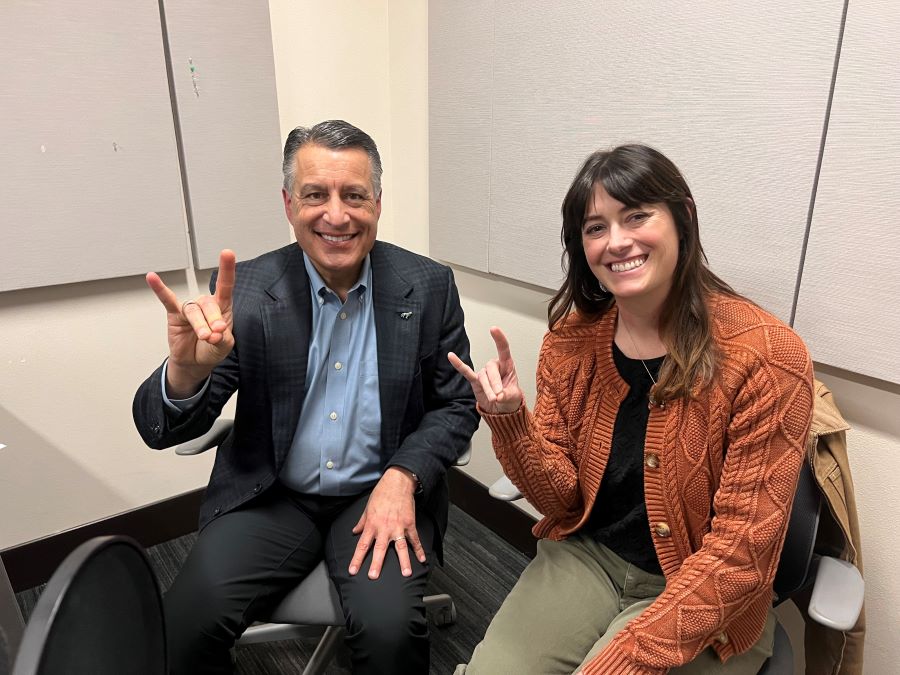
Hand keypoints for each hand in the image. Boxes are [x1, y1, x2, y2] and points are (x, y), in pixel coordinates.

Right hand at [146, 249, 235, 397]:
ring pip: (194, 311)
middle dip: (213, 320)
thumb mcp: (224, 346)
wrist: (195, 362)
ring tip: (205, 337)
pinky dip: (160, 289)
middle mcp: (205, 304)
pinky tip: (152, 278)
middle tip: (215, 335)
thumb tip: (216, 332)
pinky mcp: (174, 315)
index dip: (227, 270)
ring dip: (200, 325)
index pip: (225, 285)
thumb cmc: (212, 349)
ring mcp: (189, 309)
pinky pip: (167, 300)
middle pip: (209, 304)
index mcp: (222, 307)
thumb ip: (223, 337)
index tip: (227, 253)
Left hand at [349, 468, 424, 579]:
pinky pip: (414, 539)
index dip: (357, 559)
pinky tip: (422, 559)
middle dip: (376, 564)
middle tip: (373, 576)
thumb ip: (361, 522)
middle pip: (379, 549)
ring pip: (400, 547)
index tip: (353, 570)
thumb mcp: (367, 507)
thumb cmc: (381, 493)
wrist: (397, 483)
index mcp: (372, 525)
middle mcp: (384, 528)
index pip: (362, 545)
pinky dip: (419, 549)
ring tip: (406, 573)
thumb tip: (355, 531)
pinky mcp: (409, 524)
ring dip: (403, 561)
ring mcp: (398, 527)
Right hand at [448, 326, 523, 413]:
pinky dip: (458, 365)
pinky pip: (466, 371)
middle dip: (495, 383)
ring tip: (494, 399)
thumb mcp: (514, 398)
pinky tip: (451, 356)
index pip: (503, 349)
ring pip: (483, 377)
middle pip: (491, 368)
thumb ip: (508, 395)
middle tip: (498, 396)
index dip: (499, 339)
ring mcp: (484, 373)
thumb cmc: (509, 399)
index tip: (493, 329)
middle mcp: (495, 366)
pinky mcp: (475, 380)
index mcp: (507, 366)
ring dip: (488, 389)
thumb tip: (499, 395)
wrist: (501, 410)